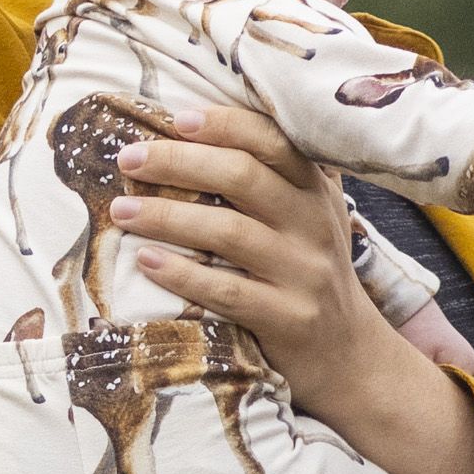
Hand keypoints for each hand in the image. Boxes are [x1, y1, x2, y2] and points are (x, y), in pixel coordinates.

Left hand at [111, 104, 473, 473]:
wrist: (350, 354)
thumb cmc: (308, 273)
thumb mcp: (308, 216)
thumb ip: (274, 176)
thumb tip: (196, 128)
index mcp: (314, 189)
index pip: (271, 141)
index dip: (223, 124)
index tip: (175, 119)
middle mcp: (314, 224)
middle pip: (243, 177)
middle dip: (179, 163)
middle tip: (129, 159)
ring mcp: (304, 272)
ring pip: (230, 232)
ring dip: (168, 217)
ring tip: (123, 211)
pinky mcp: (289, 319)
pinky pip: (228, 292)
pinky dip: (183, 274)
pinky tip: (147, 262)